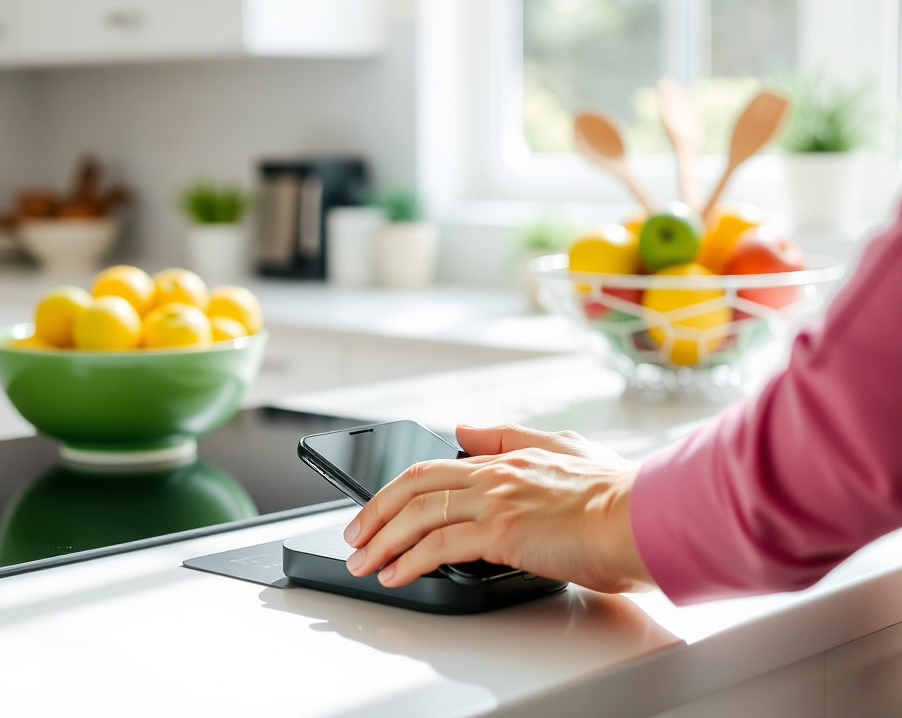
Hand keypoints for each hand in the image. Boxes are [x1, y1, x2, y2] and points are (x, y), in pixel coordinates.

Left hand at [341, 424, 654, 593]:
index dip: (398, 488)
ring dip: (382, 540)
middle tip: (356, 536)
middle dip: (375, 512)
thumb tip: (464, 429)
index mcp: (507, 459)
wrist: (646, 516)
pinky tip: (396, 574)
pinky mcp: (501, 531)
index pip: (435, 467)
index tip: (378, 509)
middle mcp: (495, 474)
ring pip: (418, 514)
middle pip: (414, 485)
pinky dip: (410, 560)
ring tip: (364, 562)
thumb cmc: (619, 497)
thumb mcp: (566, 448)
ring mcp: (496, 500)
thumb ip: (513, 436)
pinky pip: (439, 545)